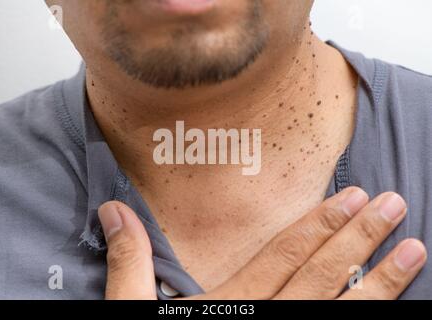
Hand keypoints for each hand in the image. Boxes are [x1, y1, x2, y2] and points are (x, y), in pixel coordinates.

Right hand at [98, 187, 426, 299]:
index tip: (351, 198)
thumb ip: (130, 261)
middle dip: (360, 238)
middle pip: (323, 275)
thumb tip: (114, 208)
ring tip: (416, 249)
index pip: (286, 254)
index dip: (319, 225)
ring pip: (345, 311)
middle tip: (393, 204)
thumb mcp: (133, 313)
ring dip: (383, 281)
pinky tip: (394, 307)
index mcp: (234, 305)